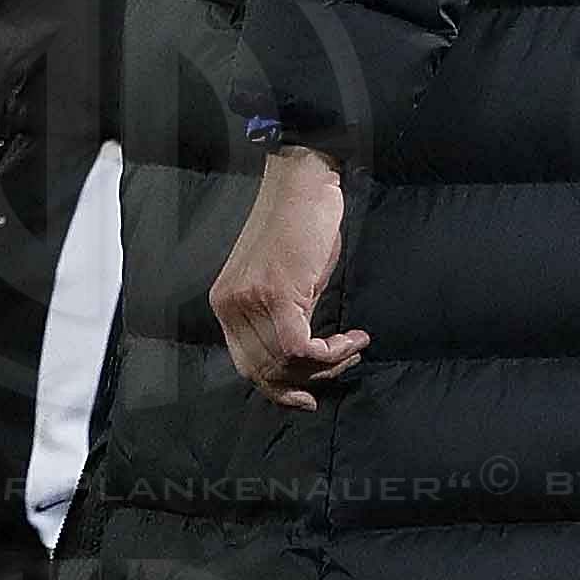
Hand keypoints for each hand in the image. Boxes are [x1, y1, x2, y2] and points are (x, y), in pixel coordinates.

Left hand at [210, 145, 366, 409]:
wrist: (304, 182)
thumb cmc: (301, 225)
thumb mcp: (286, 281)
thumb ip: (285, 318)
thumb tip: (304, 357)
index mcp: (226, 304)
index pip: (247, 365)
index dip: (279, 389)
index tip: (309, 397)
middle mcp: (230, 306)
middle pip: (266, 371)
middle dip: (309, 380)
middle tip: (343, 366)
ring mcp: (249, 301)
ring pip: (286, 362)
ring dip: (327, 364)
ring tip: (352, 346)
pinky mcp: (275, 294)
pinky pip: (302, 346)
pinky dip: (332, 352)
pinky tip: (353, 339)